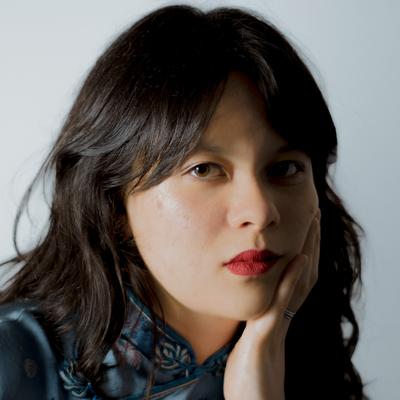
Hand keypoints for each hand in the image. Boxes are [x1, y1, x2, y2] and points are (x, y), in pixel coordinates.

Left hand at [223, 209, 320, 399]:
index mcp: (278, 311)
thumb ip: (256, 313)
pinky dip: (291, 280)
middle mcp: (283, 313)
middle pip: (303, 270)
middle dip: (310, 241)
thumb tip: (255, 294)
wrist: (253, 399)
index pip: (295, 274)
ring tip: (311, 222)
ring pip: (298, 280)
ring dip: (306, 250)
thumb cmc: (249, 371)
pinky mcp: (267, 333)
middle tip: (315, 212)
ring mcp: (277, 322)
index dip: (304, 248)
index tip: (305, 223)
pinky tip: (297, 259)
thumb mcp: (252, 334)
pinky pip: (283, 302)